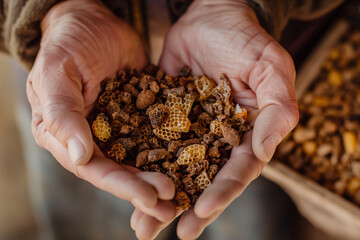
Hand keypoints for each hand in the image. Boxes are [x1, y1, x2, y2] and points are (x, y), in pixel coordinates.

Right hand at [26, 0, 174, 220]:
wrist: (95, 20)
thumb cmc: (69, 42)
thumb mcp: (57, 72)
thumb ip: (62, 113)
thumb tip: (79, 156)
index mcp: (65, 135)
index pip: (93, 168)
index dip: (121, 185)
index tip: (150, 197)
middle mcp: (93, 137)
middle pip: (120, 170)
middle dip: (146, 189)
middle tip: (175, 202)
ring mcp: (118, 128)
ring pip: (141, 158)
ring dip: (162, 175)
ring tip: (186, 193)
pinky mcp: (141, 115)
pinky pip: (157, 134)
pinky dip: (173, 149)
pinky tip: (193, 160)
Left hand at [131, 0, 298, 238]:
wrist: (212, 16)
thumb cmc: (247, 40)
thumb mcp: (272, 69)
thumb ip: (278, 110)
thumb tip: (267, 151)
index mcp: (246, 134)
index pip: (236, 170)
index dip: (221, 192)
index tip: (200, 211)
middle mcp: (217, 138)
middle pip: (204, 178)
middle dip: (189, 206)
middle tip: (175, 233)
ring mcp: (189, 129)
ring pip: (175, 168)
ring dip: (160, 196)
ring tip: (142, 225)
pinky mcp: (165, 117)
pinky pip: (152, 143)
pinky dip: (140, 164)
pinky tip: (125, 182)